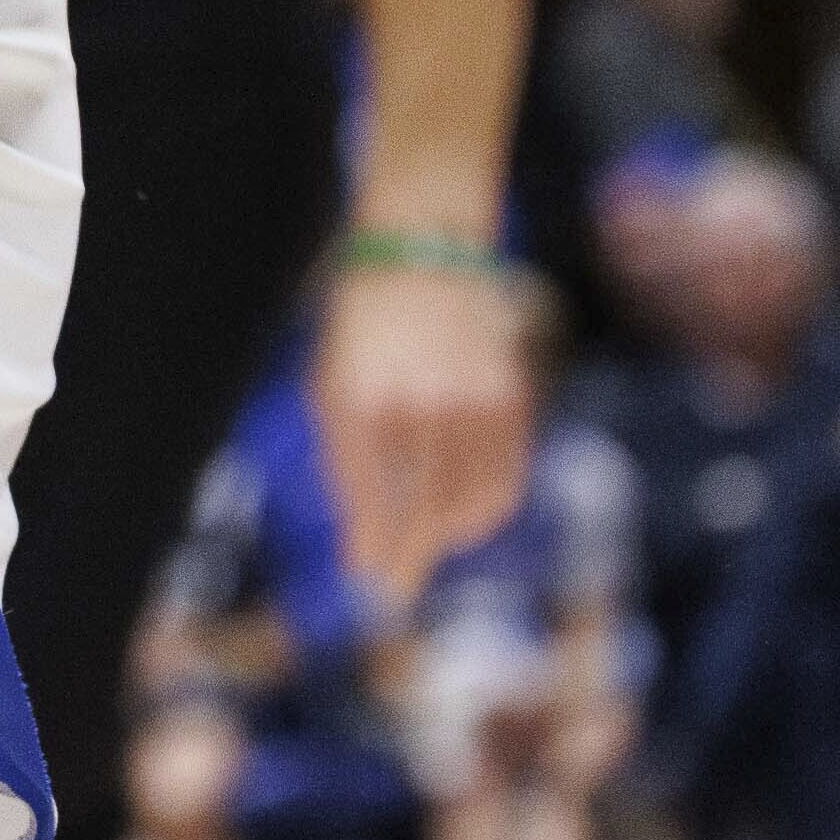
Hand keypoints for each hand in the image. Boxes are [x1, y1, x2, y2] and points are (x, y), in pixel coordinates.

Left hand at [316, 260, 536, 600]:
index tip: (368, 582)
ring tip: (421, 550)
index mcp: (359, 390)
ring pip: (469, 499)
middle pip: (423, 506)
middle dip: (409, 558)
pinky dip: (484, 510)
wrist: (422, 249)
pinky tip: (461, 523)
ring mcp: (469, 393)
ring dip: (444, 538)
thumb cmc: (363, 329)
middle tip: (395, 591)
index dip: (372, 544)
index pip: (370, 491)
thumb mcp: (331, 386)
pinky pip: (506, 475)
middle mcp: (419, 395)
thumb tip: (363, 550)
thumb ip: (348, 465)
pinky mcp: (508, 392)